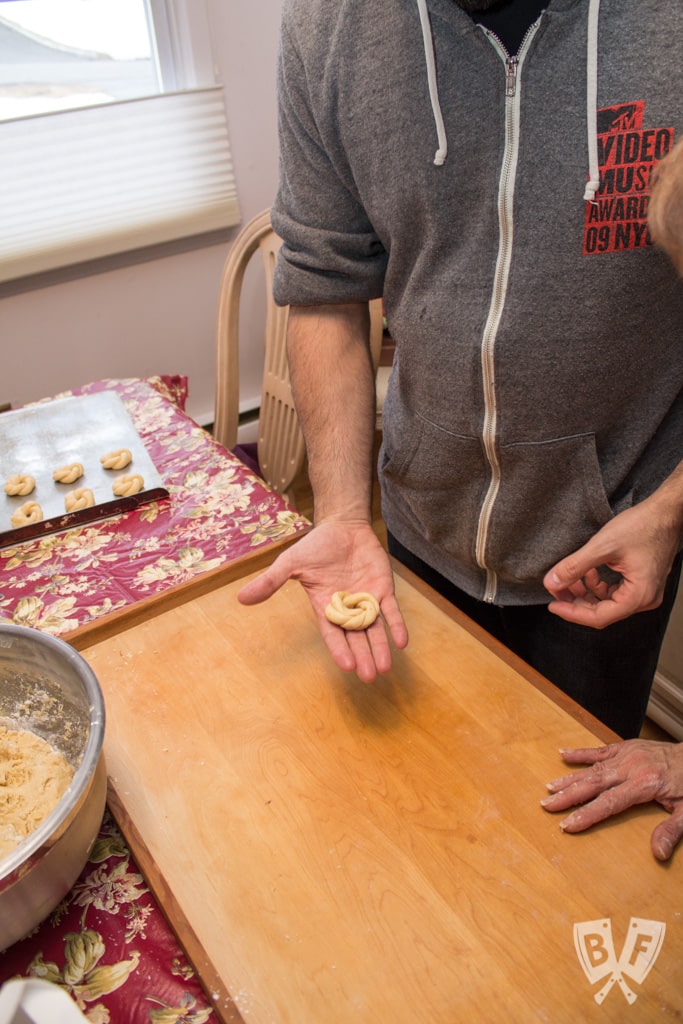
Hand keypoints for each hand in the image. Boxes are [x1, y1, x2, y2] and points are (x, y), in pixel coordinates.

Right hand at [238, 519, 407, 681]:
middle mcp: (347, 608)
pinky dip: (396, 626)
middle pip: (356, 637)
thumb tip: (242, 598)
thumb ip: (270, 582)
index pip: (332, 632)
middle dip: (362, 656)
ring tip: (385, 668)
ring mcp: (366, 600)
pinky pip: (391, 611)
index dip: (340, 649)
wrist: (342, 525)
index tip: (347, 667)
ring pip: (375, 629)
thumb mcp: (290, 563)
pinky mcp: (383, 589)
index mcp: (325, 606)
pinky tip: (402, 642)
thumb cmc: (315, 546)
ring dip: (380, 648)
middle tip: (368, 677)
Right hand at [541, 740, 682, 860]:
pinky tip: (564, 755)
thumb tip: (658, 853)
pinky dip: (581, 753)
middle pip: (593, 784)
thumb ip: (671, 831)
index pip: (608, 803)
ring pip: (593, 768)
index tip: (567, 825)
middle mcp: (631, 768)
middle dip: (568, 796)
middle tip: (547, 805)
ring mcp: (627, 755)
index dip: (586, 815)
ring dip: (570, 778)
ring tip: (549, 788)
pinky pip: (600, 749)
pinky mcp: (627, 747)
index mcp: (644, 784)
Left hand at [543, 497, 680, 627]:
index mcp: (638, 596)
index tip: (553, 604)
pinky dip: (598, 585)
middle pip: (603, 612)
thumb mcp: (602, 546)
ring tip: (570, 577)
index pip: (599, 617)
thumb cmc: (643, 526)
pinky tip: (589, 571)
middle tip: (556, 590)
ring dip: (586, 592)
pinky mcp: (641, 582)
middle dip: (576, 602)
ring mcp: (644, 592)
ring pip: (607, 603)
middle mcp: (644, 600)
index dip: (572, 612)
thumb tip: (552, 582)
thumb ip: (574, 566)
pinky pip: (615, 593)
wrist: (666, 512)